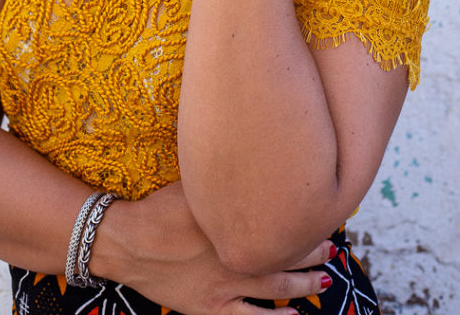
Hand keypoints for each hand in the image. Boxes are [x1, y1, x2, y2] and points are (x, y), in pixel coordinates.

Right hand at [118, 181, 332, 314]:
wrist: (127, 241)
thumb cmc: (158, 208)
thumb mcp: (194, 183)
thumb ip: (223, 181)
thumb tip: (250, 161)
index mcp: (233, 221)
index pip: (278, 220)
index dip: (301, 219)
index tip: (319, 212)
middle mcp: (236, 253)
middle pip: (283, 252)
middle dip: (311, 250)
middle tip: (332, 246)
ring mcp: (226, 284)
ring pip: (276, 286)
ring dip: (304, 283)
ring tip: (326, 278)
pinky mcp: (212, 307)